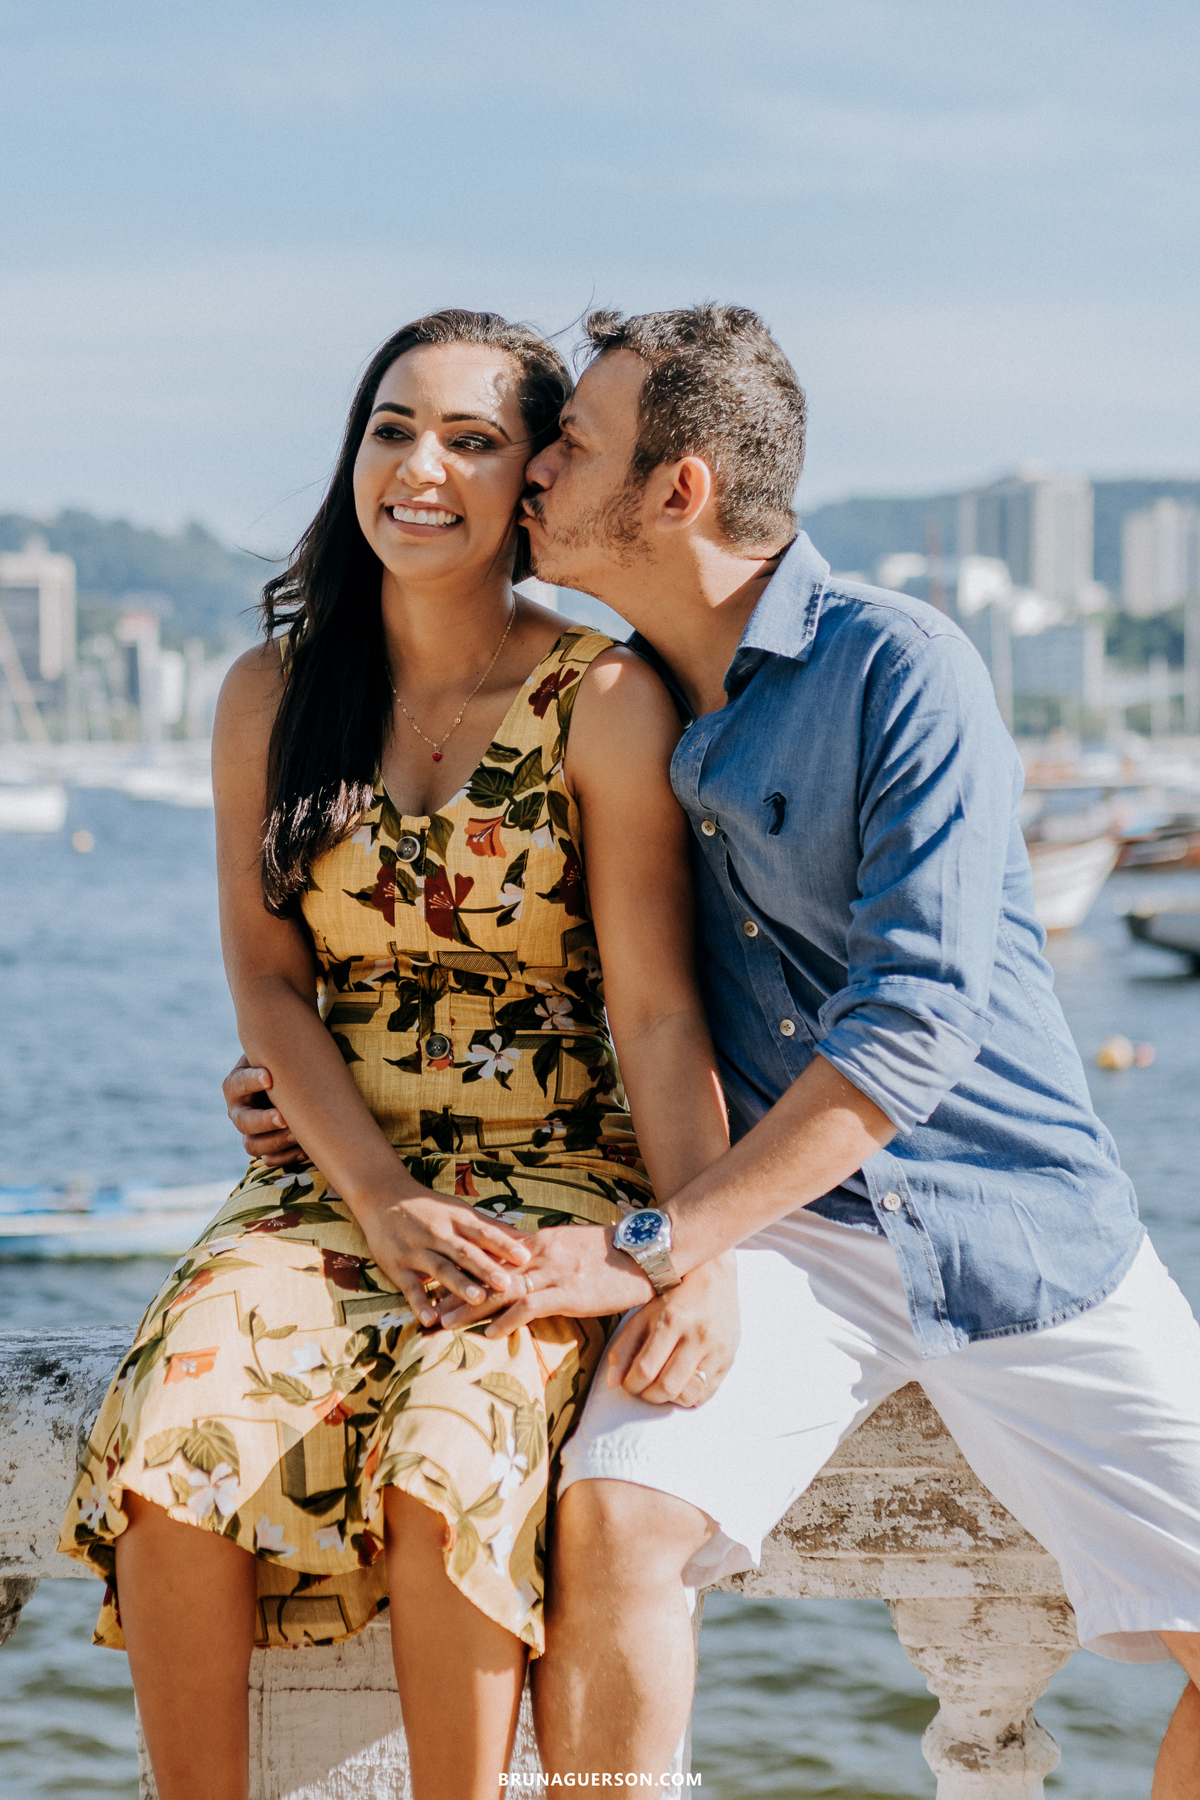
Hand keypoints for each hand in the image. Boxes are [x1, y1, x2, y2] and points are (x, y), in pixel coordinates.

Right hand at [223, 1054, 305, 1167]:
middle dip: (264, 1120)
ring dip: (276, 1142)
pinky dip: (285, 1156)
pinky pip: (269, 1160)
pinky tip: (304, 1148)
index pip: (237, 1084)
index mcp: (237, 1083)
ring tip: (299, 1134)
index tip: (270, 1076)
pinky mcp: (265, 1146)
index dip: (251, 1081)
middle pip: (243, 1121)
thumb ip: (278, 1044)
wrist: (297, 1077)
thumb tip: (289, 1018)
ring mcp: (250, 1130)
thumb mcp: (279, 1050)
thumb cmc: (288, 1059)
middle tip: (285, 1116)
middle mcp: (238, 1109)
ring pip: (253, 1145)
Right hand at [355, 1190, 533, 1326]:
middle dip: (485, 1269)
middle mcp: (438, 1234)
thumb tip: (529, 1237)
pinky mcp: (398, 1268)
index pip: (483, 1233)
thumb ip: (491, 1226)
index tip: (525, 1257)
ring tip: (478, 1299)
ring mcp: (417, 1251)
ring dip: (459, 1285)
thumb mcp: (459, 1210)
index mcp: (456, 1219)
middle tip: (506, 1284)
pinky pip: (410, 1288)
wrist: (382, 1198)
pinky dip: (419, 1303)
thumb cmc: (430, 1208)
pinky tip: (431, 1319)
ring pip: (440, 1269)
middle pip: (464, 1252)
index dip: (504, 1245)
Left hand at [438, 1224, 654, 1334]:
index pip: (492, 1257)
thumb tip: (527, 1270)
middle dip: (455, 1290)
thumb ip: (547, 1258)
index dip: (464, 1272)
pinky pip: (530, 1305)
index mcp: (540, 1242)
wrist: (646, 1250)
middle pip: (487, 1272)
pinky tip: (489, 1333)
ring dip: (468, 1307)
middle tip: (427, 1307)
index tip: (438, 1284)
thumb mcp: (572, 1249)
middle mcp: (540, 1254)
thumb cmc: (613, 1254)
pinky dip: (507, 1319)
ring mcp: (553, 1272)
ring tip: (443, 1323)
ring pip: (500, 1288)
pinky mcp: (568, 1292)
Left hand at [606, 1252, 738, 1406]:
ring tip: (662, 1384)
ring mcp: (717, 1348)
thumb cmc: (673, 1294)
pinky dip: (689, 1396)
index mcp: (672, 1319)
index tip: (628, 1382)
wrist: (714, 1275)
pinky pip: (706, 1393)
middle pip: (666, 1387)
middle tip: (644, 1387)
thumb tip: (612, 1383)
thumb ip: (624, 1346)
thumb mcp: (643, 1313)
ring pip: (687, 1395)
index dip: (631, 1384)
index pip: (645, 1370)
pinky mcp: (729, 1358)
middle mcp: (697, 1335)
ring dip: (669, 1398)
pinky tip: (681, 1381)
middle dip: (648, 1395)